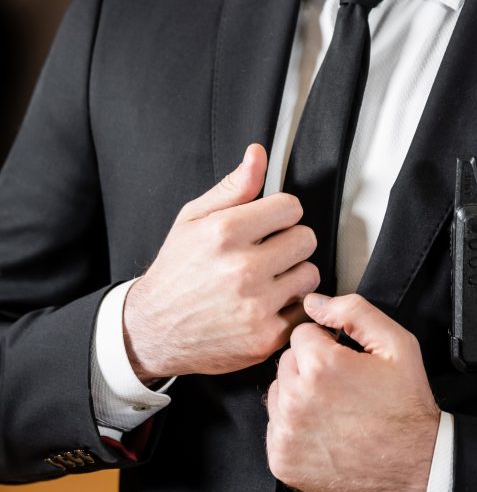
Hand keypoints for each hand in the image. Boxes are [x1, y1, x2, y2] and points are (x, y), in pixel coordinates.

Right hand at [123, 144, 319, 380]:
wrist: (152, 330)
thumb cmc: (176, 270)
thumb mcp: (193, 219)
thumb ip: (233, 187)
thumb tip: (258, 154)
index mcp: (225, 232)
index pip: (291, 207)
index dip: (280, 214)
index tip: (268, 224)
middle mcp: (242, 269)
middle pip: (306, 239)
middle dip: (289, 242)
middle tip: (267, 253)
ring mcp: (255, 306)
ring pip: (310, 275)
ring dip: (293, 276)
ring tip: (267, 280)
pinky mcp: (265, 337)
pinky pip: (303, 310)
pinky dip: (290, 308)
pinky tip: (267, 305)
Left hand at [266, 293, 439, 491]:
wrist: (415, 467)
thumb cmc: (406, 405)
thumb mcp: (395, 344)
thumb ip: (353, 311)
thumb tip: (313, 302)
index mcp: (320, 366)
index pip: (302, 334)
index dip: (326, 343)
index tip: (344, 361)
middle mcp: (296, 399)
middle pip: (287, 362)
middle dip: (310, 367)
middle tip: (342, 385)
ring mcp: (286, 434)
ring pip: (278, 392)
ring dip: (298, 395)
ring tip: (333, 408)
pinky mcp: (282, 461)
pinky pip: (275, 426)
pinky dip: (294, 427)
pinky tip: (324, 431)